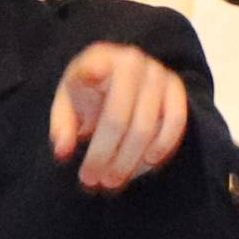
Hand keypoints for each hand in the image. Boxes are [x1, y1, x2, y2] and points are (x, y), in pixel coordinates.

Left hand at [49, 42, 189, 190]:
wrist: (119, 80)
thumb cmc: (89, 94)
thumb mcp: (67, 105)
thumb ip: (62, 126)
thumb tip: (63, 152)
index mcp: (98, 57)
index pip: (93, 68)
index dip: (93, 74)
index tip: (90, 83)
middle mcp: (131, 60)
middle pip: (117, 116)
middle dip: (103, 154)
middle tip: (91, 180)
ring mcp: (157, 73)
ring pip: (146, 126)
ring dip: (128, 160)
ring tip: (111, 181)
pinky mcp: (176, 88)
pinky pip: (175, 121)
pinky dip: (163, 145)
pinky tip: (147, 163)